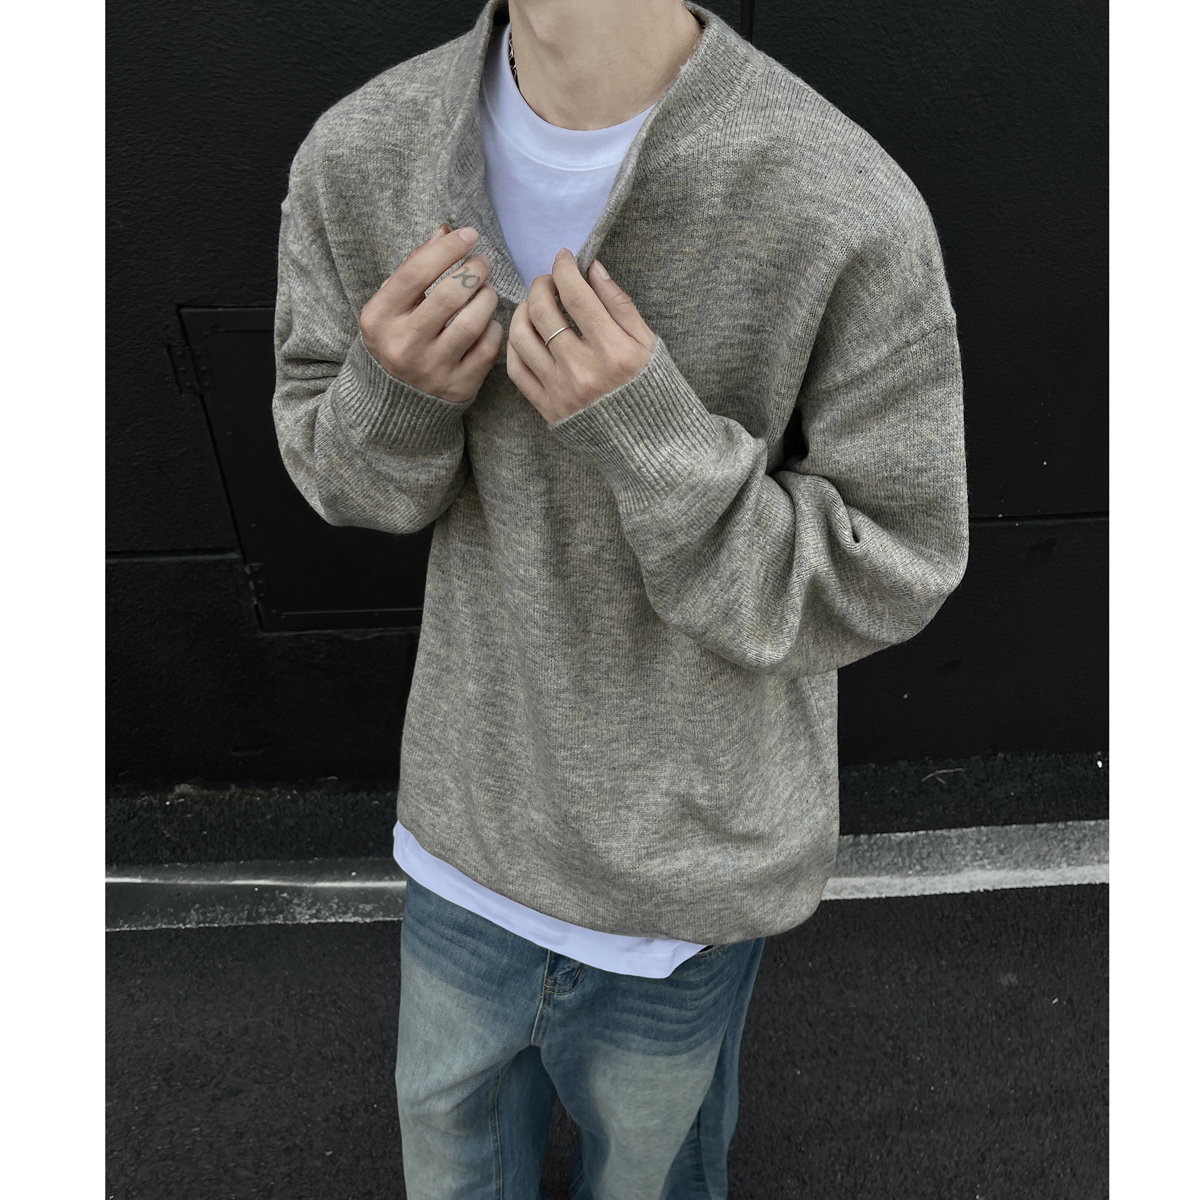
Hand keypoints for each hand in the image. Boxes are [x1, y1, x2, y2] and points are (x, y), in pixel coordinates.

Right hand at [358, 224, 503, 402]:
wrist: (396, 400)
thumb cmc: (398, 337)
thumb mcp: (391, 305)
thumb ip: (414, 268)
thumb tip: (445, 232)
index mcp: (379, 318)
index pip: (417, 272)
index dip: (449, 249)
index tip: (469, 235)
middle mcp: (403, 345)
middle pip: (450, 294)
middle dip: (475, 270)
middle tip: (483, 262)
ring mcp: (431, 369)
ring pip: (474, 321)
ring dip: (488, 297)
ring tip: (486, 291)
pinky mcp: (458, 386)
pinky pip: (488, 347)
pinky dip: (494, 327)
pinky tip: (487, 322)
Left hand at [507, 249, 655, 423]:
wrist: (647, 443)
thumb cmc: (651, 387)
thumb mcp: (647, 343)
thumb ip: (619, 304)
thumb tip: (592, 268)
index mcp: (613, 350)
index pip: (576, 296)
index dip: (564, 268)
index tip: (564, 258)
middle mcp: (583, 370)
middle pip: (543, 312)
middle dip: (541, 285)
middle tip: (549, 281)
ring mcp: (561, 391)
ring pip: (521, 337)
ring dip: (522, 311)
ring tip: (534, 305)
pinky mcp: (548, 408)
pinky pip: (516, 369)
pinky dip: (515, 344)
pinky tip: (526, 334)